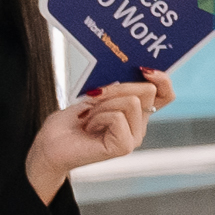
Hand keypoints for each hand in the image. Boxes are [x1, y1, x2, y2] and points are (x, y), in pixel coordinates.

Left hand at [28, 70, 167, 198]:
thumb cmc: (68, 123)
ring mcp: (133, 137)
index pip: (165, 95)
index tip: (144, 68)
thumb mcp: (93, 97)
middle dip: (117, 87)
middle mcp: (139, 126)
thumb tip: (133, 72)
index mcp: (135, 113)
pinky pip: (117, 117)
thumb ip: (115, 88)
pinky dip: (98, 117)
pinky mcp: (124, 147)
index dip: (162, 79)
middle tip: (93, 97)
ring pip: (131, 102)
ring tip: (88, 117)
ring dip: (102, 104)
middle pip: (147, 91)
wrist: (49, 144)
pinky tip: (88, 126)